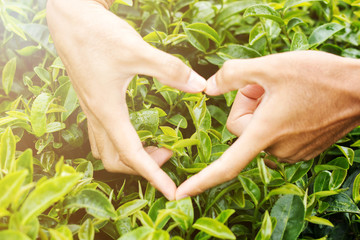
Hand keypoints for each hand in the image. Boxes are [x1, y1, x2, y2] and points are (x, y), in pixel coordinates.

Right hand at [46, 0, 205, 199]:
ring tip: (154, 148)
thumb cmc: (97, 34)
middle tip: (168, 155)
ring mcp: (92, 109)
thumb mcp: (137, 51)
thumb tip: (200, 87)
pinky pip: (102, 134)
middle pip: (115, 159)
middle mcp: (97, 115)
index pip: (132, 155)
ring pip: (106, 149)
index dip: (153, 176)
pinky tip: (134, 130)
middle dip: (142, 167)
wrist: (68, 18)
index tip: (172, 192)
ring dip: (129, 156)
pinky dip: (120, 142)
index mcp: (108, 110)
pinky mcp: (92, 100)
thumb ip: (170, 70)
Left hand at [176, 51, 359, 198]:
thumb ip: (232, 75)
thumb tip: (208, 88)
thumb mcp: (270, 66)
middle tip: (267, 86)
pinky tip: (294, 103)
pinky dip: (276, 119)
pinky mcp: (302, 150)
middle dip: (246, 104)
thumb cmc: (319, 76)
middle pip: (240, 128)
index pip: (226, 165)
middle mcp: (276, 149)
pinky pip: (274, 135)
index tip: (180, 194)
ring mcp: (291, 152)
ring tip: (286, 93)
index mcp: (264, 133)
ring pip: (258, 130)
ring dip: (263, 111)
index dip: (201, 181)